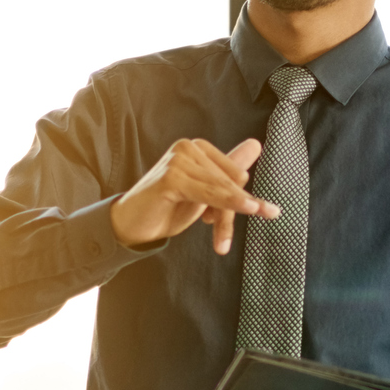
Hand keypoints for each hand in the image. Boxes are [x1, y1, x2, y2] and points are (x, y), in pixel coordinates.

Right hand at [110, 138, 275, 253]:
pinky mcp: (171, 176)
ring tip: (222, 243)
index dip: (238, 201)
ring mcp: (179, 159)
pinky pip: (208, 194)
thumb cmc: (166, 207)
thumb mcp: (205, 192)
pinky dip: (222, 207)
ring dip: (225, 220)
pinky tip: (227, 219)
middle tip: (224, 240)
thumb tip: (256, 146)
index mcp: (199, 147)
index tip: (223, 222)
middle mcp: (189, 147)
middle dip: (234, 211)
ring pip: (222, 191)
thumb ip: (229, 172)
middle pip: (231, 183)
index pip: (236, 173)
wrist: (132, 224)